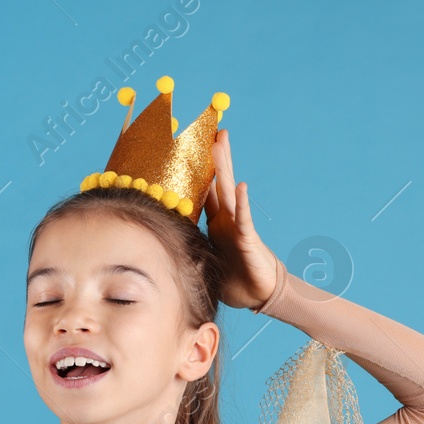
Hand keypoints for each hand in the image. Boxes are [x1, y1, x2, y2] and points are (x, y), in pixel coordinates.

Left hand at [202, 128, 282, 311]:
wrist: (259, 294)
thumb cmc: (234, 280)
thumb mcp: (206, 262)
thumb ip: (191, 252)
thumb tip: (165, 250)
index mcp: (215, 224)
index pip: (204, 192)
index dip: (198, 171)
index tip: (192, 148)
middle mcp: (226, 220)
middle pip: (217, 182)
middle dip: (214, 156)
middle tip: (212, 129)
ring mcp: (237, 226)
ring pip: (227, 192)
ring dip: (223, 168)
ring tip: (221, 143)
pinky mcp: (247, 240)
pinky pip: (243, 219)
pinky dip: (242, 203)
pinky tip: (240, 186)